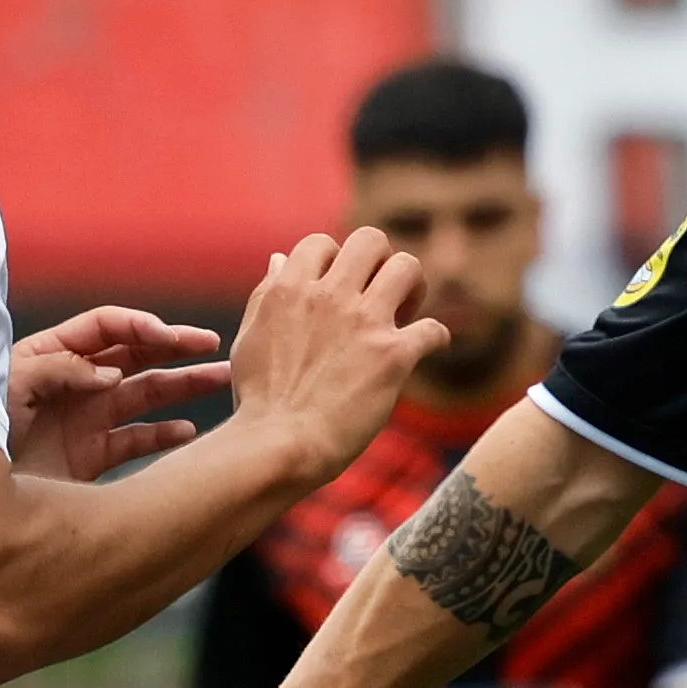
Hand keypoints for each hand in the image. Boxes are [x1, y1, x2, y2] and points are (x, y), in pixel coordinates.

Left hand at [6, 307, 230, 479]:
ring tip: (220, 380)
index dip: (140, 326)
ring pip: (144, 395)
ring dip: (182, 386)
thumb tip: (110, 374)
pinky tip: (188, 433)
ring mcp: (84, 419)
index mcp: (50, 355)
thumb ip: (59, 371)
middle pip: (133, 355)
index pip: (105, 328)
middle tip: (210, 345)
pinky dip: (165, 435)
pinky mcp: (89, 457)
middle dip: (173, 347)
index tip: (168, 337)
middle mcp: (72, 383)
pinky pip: (136, 440)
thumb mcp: (8, 388)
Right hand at [226, 230, 449, 483]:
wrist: (280, 447)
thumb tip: (279, 258)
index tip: (340, 288)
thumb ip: (268, 294)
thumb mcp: (250, 338)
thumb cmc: (260, 400)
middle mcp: (330, 297)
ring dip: (414, 286)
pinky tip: (427, 349)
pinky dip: (436, 337)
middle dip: (381, 260)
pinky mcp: (393, 356)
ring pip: (409, 268)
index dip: (334, 261)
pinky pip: (434, 328)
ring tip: (407, 311)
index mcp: (291, 289)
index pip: (322, 242)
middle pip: (372, 240)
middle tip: (383, 291)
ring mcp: (364, 323)